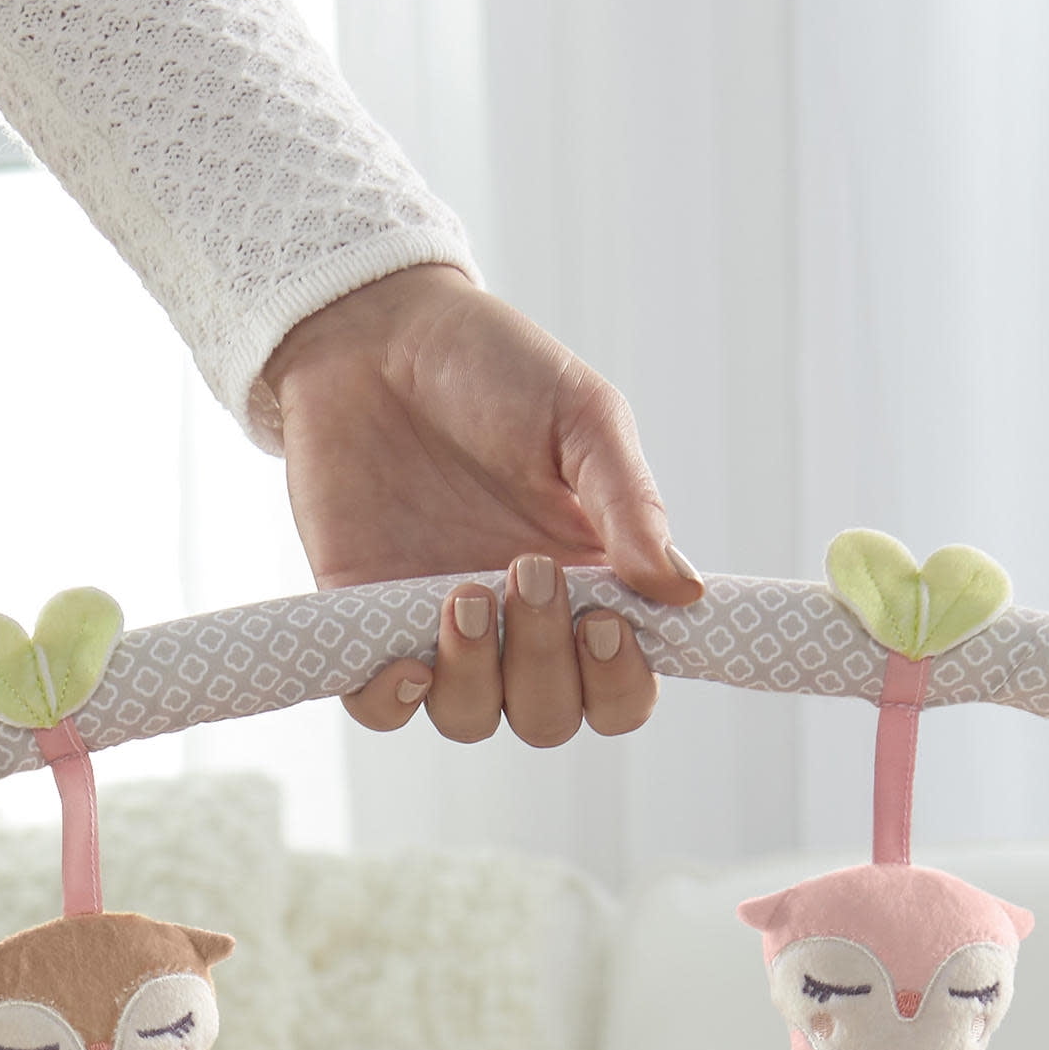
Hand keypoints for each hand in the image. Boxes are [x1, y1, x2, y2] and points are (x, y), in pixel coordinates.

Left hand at [264, 264, 701, 743]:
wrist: (373, 331)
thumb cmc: (489, 367)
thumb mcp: (581, 419)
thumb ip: (631, 506)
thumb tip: (684, 593)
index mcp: (587, 584)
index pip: (622, 687)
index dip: (623, 683)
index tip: (608, 623)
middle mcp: (518, 624)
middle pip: (550, 716)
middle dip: (546, 663)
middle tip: (528, 570)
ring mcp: (439, 629)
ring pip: (470, 718)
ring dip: (476, 676)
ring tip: (466, 592)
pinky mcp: (364, 621)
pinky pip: (380, 708)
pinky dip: (394, 701)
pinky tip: (407, 658)